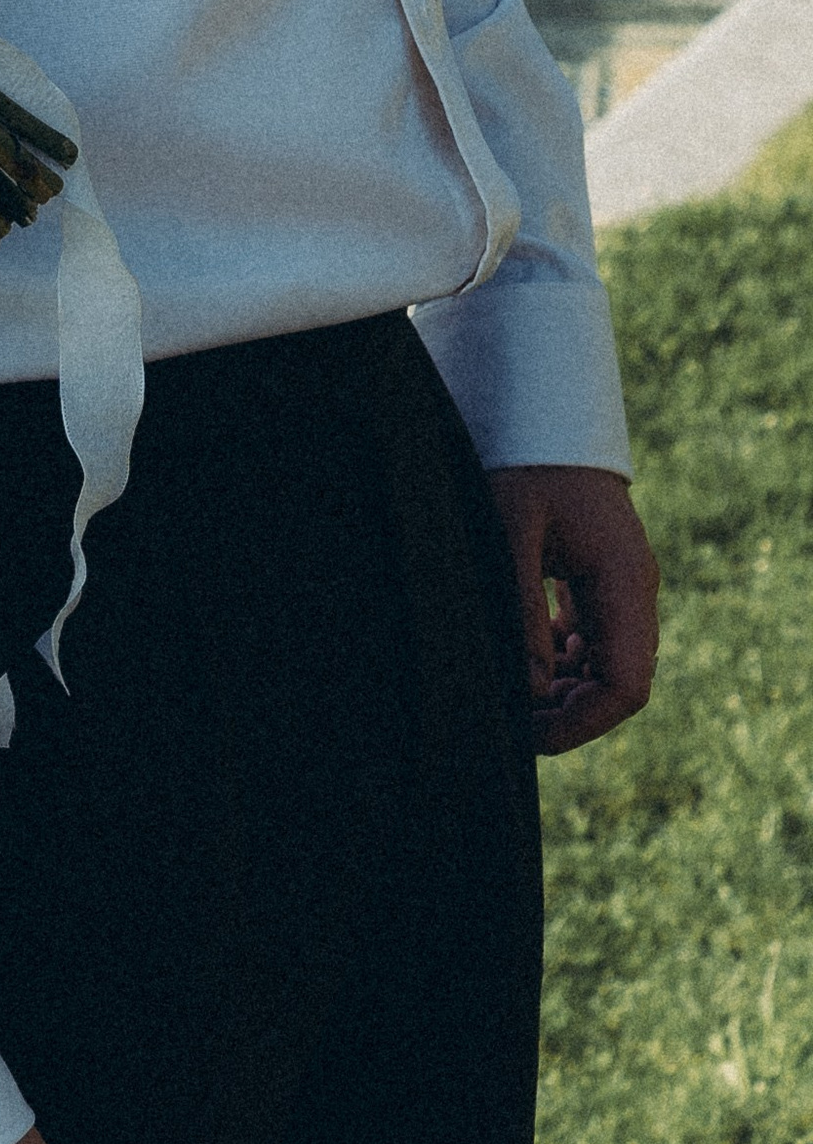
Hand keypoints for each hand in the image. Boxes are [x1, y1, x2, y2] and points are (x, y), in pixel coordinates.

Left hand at [487, 463, 659, 753]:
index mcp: (623, 580)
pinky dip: (563, 656)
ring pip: (607, 661)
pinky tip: (526, 654)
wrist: (542, 408)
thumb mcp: (510, 530)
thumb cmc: (524, 460)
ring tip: (512, 690)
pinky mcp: (600, 573)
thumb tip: (526, 690)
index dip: (584, 723)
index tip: (532, 736)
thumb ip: (520, 608)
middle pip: (620, 681)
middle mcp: (633, 588)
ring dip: (566, 686)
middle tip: (512, 719)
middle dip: (571, 711)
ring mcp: (620, 581)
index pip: (626, 685)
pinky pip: (594, 635)